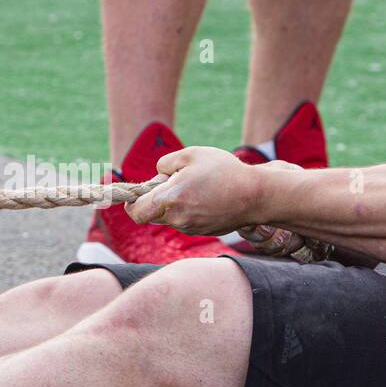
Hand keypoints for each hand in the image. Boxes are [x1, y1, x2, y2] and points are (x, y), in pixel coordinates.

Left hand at [126, 146, 264, 235]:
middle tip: (170, 181)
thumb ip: (165, 163)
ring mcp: (190, 228)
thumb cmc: (223, 171)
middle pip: (151, 215)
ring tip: (194, 187)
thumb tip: (157, 176)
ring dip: (172, 205)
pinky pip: (185, 221)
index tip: (133, 195)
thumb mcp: (190, 154)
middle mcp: (177, 218)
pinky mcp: (202, 231)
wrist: (255, 195)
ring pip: (169, 218)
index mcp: (170, 199)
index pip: (136, 212)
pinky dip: (187, 210)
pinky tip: (205, 197)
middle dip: (153, 200)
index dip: (130, 204)